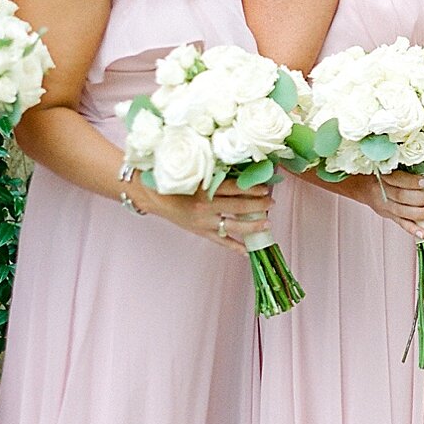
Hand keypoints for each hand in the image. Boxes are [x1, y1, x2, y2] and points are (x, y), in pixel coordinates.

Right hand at [136, 180, 273, 252]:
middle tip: (271, 202)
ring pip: (233, 226)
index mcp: (204, 188)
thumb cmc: (173, 180)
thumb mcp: (193, 172)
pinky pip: (221, 241)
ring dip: (252, 226)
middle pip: (238, 207)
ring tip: (267, 223)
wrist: (151, 195)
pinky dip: (235, 247)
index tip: (266, 187)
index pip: (234, 188)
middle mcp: (205, 206)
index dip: (252, 188)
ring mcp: (203, 222)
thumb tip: (240, 171)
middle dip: (258, 205)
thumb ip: (215, 173)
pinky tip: (248, 251)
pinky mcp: (200, 232)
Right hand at [345, 168, 423, 242]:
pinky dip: (413, 229)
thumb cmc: (381, 174)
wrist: (362, 186)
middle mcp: (382, 192)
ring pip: (402, 211)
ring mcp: (385, 206)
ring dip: (421, 213)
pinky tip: (423, 234)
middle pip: (402, 196)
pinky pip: (400, 223)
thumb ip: (412, 173)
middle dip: (421, 198)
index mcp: (383, 176)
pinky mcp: (388, 215)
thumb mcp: (392, 168)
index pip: (397, 179)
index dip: (412, 181)